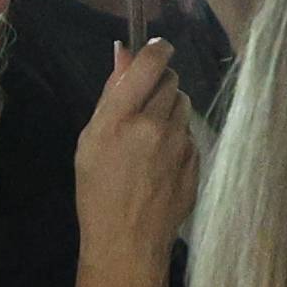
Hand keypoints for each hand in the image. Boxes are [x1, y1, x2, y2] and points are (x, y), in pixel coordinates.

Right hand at [72, 39, 197, 265]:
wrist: (127, 238)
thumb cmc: (98, 189)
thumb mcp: (90, 139)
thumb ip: (111, 94)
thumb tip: (124, 51)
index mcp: (119, 119)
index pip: (149, 64)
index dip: (157, 49)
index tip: (158, 48)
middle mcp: (154, 126)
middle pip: (171, 81)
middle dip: (159, 84)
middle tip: (143, 104)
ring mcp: (180, 144)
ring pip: (183, 104)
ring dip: (170, 108)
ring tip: (150, 135)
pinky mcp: (196, 159)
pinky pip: (190, 132)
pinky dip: (179, 135)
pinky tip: (161, 159)